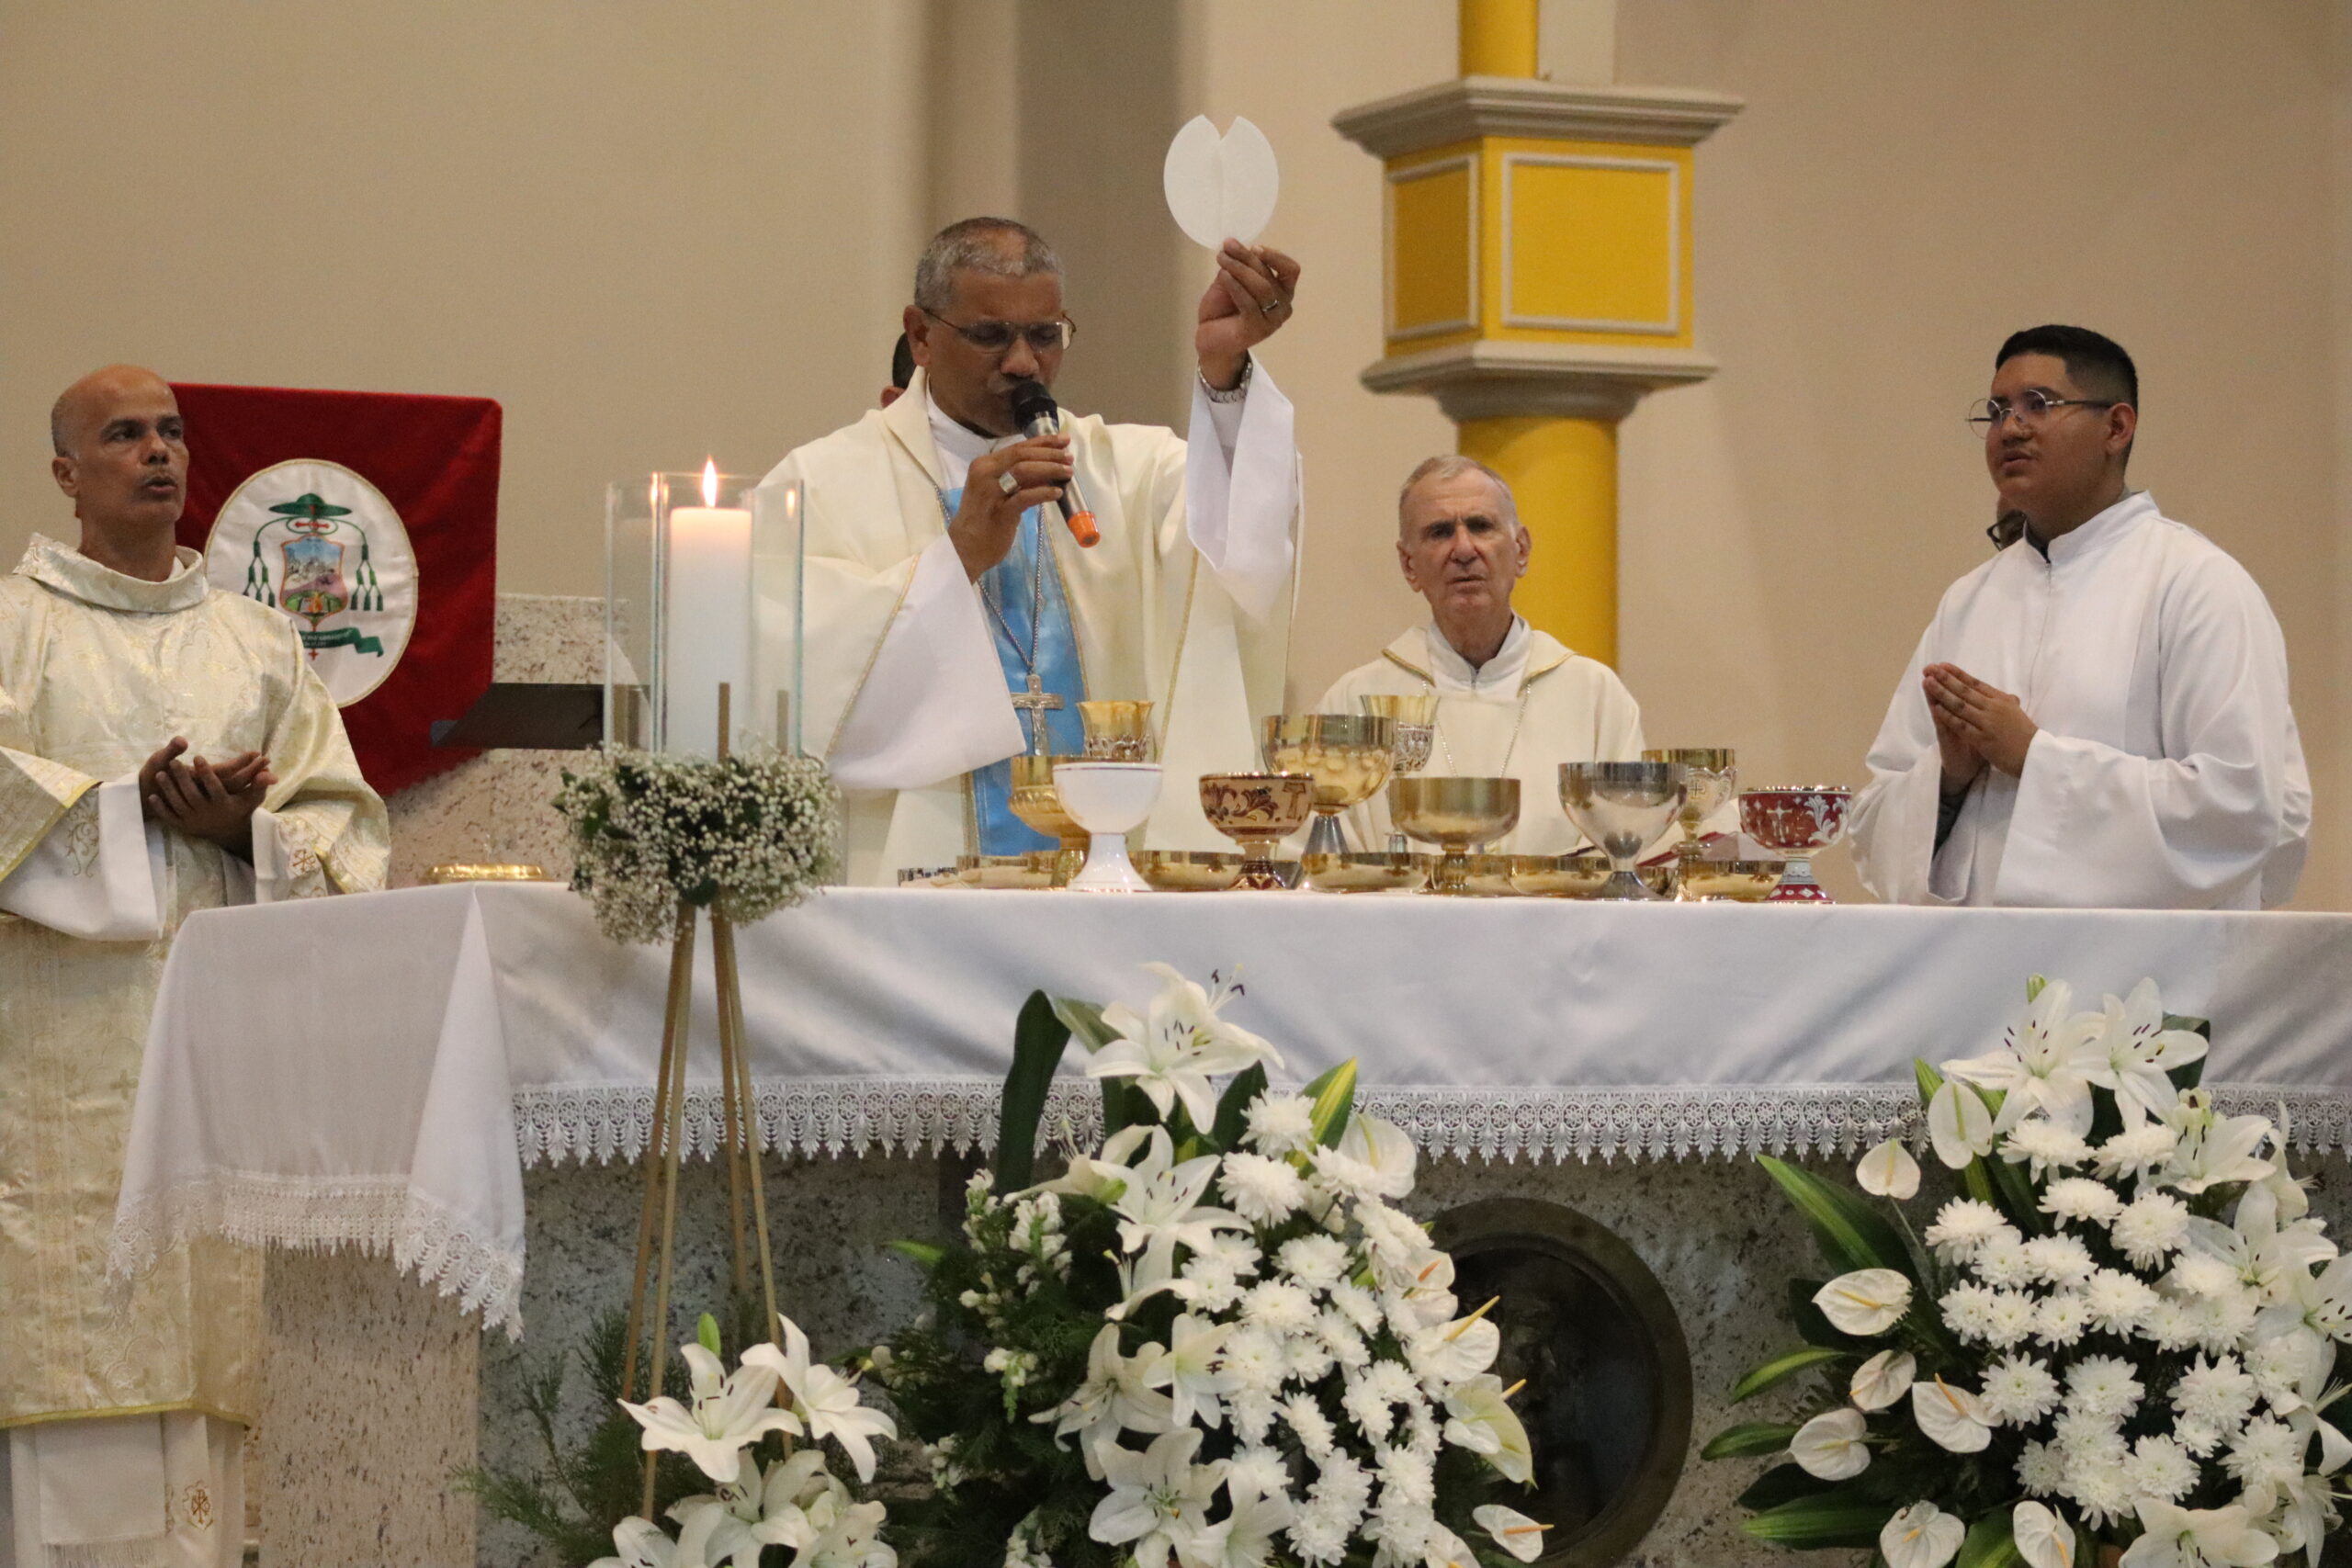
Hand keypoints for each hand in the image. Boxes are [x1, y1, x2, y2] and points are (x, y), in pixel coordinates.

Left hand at [146, 741, 275, 857]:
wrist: (228, 833)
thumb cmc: (240, 809)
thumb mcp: (252, 798)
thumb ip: (260, 784)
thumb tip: (271, 772)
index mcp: (224, 804)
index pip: (214, 786)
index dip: (206, 772)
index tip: (198, 756)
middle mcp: (208, 814)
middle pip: (192, 794)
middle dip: (182, 778)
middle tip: (173, 761)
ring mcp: (194, 821)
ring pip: (179, 804)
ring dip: (168, 790)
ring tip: (160, 774)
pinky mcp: (184, 827)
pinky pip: (170, 818)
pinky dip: (161, 808)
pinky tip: (152, 796)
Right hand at [949, 435, 1073, 581]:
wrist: (964, 548)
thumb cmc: (982, 520)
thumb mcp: (997, 492)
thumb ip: (1018, 480)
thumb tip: (1046, 470)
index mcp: (984, 465)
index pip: (1017, 448)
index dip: (1042, 442)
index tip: (1063, 440)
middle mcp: (985, 473)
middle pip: (1022, 455)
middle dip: (1050, 454)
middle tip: (1069, 458)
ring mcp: (991, 492)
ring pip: (1024, 470)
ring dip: (1049, 469)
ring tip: (1067, 472)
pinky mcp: (1000, 512)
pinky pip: (1025, 497)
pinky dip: (1043, 492)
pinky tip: (1057, 493)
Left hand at [1195, 240, 1300, 390]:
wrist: (1210, 339)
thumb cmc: (1223, 310)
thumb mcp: (1231, 281)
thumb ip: (1238, 267)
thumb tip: (1233, 245)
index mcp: (1283, 292)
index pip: (1290, 269)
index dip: (1275, 256)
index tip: (1253, 247)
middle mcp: (1283, 306)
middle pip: (1269, 275)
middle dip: (1247, 258)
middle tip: (1227, 246)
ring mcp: (1272, 320)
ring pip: (1261, 287)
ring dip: (1239, 269)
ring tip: (1221, 259)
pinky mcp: (1256, 330)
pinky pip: (1248, 302)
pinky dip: (1235, 285)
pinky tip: (1223, 275)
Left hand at [1924, 664, 2037, 778]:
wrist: (2035, 755)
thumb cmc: (2025, 735)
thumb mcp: (2017, 712)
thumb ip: (2007, 702)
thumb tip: (2006, 695)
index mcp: (2002, 700)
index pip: (1976, 683)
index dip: (1958, 674)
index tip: (1943, 665)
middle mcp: (1994, 708)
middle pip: (1965, 690)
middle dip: (1945, 678)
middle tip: (1929, 668)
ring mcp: (1988, 723)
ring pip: (1960, 705)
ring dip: (1942, 693)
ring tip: (1927, 683)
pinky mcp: (1983, 739)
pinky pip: (1961, 725)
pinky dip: (1947, 716)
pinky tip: (1935, 708)